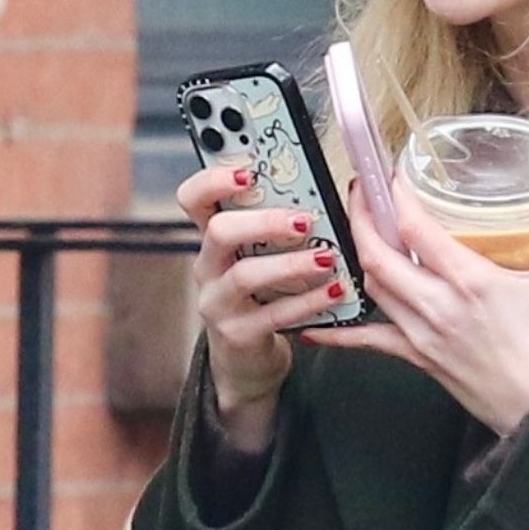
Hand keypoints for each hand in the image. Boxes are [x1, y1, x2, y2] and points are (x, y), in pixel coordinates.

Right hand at [177, 166, 343, 449]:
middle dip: (264, 220)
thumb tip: (323, 189)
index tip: (249, 171)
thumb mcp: (263, 256)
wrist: (249, 358)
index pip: (193, 198)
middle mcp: (208, 266)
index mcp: (213, 238)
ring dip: (290, 263)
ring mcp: (218, 302)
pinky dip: (308, 301)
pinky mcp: (237, 334)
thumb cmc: (264, 294)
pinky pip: (273, 314)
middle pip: (218, 231)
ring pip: (245, 275)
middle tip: (304, 220)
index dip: (214, 180)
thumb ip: (279, 223)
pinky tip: (334, 291)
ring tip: (327, 258)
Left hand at [301, 175, 528, 434]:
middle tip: (361, 192)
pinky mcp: (417, 357)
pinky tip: (314, 327)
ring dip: (357, 256)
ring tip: (353, 229)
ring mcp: (422, 333)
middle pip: (379, 255)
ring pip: (372, 289)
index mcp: (470, 281)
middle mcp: (438, 305)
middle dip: (361, 218)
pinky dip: (341, 332)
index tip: (392, 175)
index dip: (396, 197)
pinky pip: (370, 341)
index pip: (416, 230)